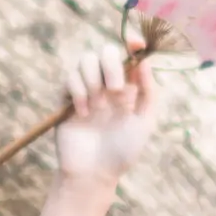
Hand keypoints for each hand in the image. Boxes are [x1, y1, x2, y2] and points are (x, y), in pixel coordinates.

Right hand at [50, 41, 161, 185]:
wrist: (95, 173)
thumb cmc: (123, 151)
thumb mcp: (144, 121)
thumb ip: (148, 90)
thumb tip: (144, 60)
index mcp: (128, 87)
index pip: (129, 55)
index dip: (132, 43)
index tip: (135, 42)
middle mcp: (106, 84)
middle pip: (105, 51)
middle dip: (111, 64)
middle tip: (115, 90)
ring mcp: (86, 90)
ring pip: (85, 60)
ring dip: (93, 79)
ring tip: (99, 107)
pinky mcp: (66, 99)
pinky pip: (69, 78)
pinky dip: (78, 92)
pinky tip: (85, 113)